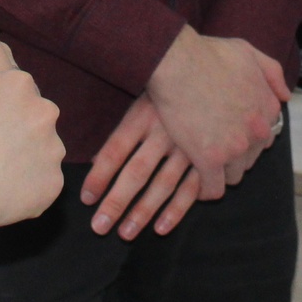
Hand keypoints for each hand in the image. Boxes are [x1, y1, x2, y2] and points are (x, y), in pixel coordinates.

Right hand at [0, 63, 64, 229]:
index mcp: (18, 83)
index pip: (17, 92)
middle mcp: (43, 111)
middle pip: (35, 119)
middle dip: (18, 132)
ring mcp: (52, 148)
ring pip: (42, 152)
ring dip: (24, 160)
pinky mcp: (53, 182)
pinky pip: (42, 184)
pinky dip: (26, 190)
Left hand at [81, 93, 204, 238]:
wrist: (215, 68)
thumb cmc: (175, 82)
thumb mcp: (146, 95)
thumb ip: (125, 129)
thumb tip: (94, 160)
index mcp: (145, 114)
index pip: (115, 149)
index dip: (99, 175)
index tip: (86, 198)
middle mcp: (165, 131)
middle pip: (136, 172)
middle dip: (117, 202)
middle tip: (99, 227)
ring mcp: (190, 145)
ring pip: (163, 185)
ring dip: (143, 211)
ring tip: (125, 233)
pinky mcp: (210, 155)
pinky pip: (193, 187)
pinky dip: (177, 209)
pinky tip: (161, 227)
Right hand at [144, 28, 288, 195]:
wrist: (178, 62)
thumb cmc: (208, 54)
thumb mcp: (249, 52)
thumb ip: (272, 73)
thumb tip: (286, 96)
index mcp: (268, 107)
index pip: (265, 137)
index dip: (246, 137)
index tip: (229, 134)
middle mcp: (258, 130)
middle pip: (250, 159)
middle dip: (234, 155)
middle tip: (212, 145)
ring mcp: (235, 147)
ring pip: (234, 176)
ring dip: (220, 172)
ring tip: (202, 162)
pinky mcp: (210, 160)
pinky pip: (213, 189)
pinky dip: (205, 189)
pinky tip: (195, 182)